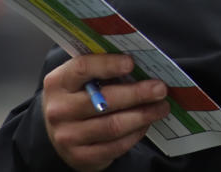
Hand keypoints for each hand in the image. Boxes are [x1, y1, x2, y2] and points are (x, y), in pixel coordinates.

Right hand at [42, 54, 168, 171]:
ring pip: (113, 125)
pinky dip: (135, 134)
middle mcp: (59, 110)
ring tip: (162, 107)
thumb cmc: (81, 97)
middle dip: (138, 93)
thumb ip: (106, 69)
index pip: (82, 68)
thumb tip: (143, 65)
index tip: (131, 63)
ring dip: (144, 115)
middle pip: (104, 100)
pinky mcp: (80, 156)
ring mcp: (68, 136)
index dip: (108, 64)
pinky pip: (115, 146)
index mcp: (59, 82)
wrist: (63, 133)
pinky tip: (146, 124)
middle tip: (160, 89)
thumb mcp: (85, 79)